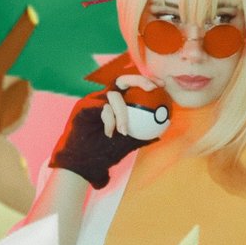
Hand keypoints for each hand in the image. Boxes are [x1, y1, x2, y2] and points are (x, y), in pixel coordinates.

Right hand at [50, 74, 168, 188]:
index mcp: (116, 104)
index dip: (147, 82)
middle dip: (138, 80)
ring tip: (124, 130)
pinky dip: (109, 120)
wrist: (83, 164)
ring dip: (122, 113)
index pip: (132, 87)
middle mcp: (104, 99)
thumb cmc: (104, 154)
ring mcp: (93, 102)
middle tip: (151, 88)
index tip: (162, 85)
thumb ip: (141, 136)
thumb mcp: (127, 144)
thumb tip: (162, 131)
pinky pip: (101, 108)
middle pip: (122, 80)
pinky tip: (110, 133)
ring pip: (113, 96)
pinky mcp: (83, 107)